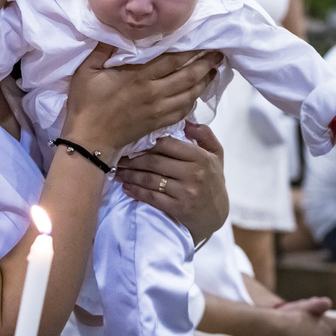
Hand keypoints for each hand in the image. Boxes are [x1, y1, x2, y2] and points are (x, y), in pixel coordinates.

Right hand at [62, 45, 222, 156]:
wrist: (89, 140)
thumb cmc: (86, 103)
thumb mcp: (87, 71)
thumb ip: (103, 49)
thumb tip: (115, 29)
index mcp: (139, 76)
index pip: (172, 60)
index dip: (191, 51)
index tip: (205, 42)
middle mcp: (154, 92)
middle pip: (187, 77)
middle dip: (205, 65)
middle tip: (219, 55)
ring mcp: (158, 109)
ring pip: (189, 94)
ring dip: (204, 82)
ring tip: (213, 72)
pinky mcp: (158, 123)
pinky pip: (183, 111)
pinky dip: (193, 101)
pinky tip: (196, 94)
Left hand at [114, 122, 227, 244]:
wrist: (216, 214)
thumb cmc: (213, 180)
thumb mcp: (216, 154)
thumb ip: (204, 135)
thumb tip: (187, 121)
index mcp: (200, 157)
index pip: (167, 144)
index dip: (147, 143)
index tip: (132, 142)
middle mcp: (193, 173)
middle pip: (154, 162)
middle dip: (133, 159)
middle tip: (119, 157)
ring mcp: (185, 191)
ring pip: (150, 179)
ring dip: (130, 175)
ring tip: (118, 171)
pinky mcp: (179, 208)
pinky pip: (152, 197)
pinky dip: (136, 192)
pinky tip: (126, 187)